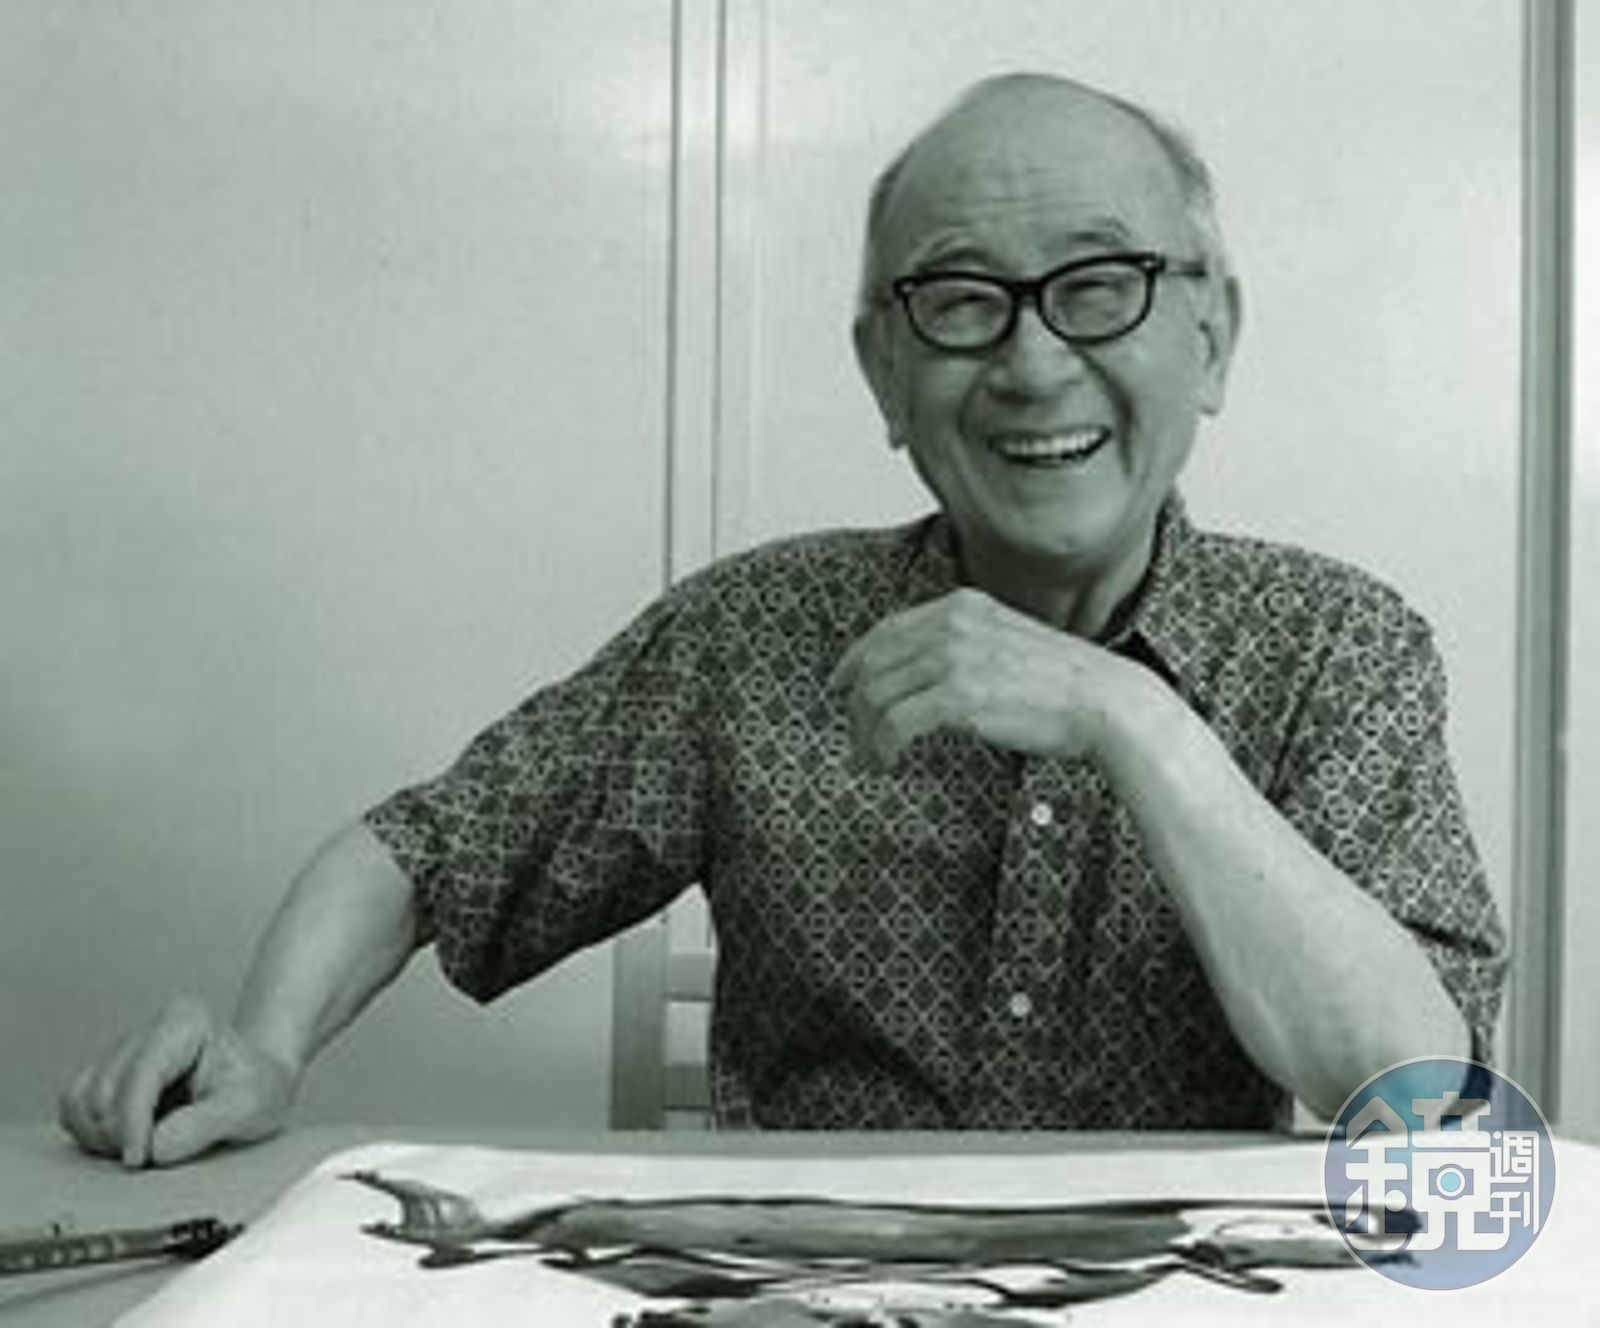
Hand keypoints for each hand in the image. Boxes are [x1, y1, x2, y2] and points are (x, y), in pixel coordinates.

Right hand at [58, 995, 297, 1168]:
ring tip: (144, 1148)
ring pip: (81, 1101)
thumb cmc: (257, 1088)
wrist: (257, 1082)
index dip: (133, 1122)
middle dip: (121, 1134)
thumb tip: (156, 1146)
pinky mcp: (106, 1075)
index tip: (139, 1159)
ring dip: (103, 1137)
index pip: (141, 1074)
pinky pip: (73, 1108)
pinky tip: (127, 1142)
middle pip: (105, 1091)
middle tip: (152, 1157)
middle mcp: (148, 1028)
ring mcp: (123, 1050)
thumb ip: (207, 1124)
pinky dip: (90, 1133)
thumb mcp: (251, 1107)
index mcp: (185, 1021)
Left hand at [828, 588, 1148, 771]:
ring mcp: (954, 658)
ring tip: (870, 757)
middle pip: (874, 663)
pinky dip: (882, 746)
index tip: (841, 686)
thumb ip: (968, 645)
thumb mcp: (1008, 643)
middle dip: (856, 704)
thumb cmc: (1065, 686)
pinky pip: (895, 723)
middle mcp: (953, 624)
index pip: (888, 630)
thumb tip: (926, 674)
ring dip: (865, 732)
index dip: (856, 659)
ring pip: (876, 695)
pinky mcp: (959, 695)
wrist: (1107, 702)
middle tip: (855, 735)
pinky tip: (887, 761)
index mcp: (963, 607)